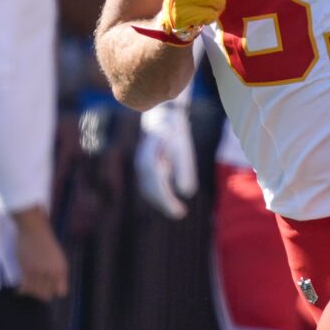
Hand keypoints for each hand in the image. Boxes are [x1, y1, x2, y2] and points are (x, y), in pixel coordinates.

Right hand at [13, 208, 67, 300]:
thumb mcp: (58, 257)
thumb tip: (56, 283)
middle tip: (39, 290)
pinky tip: (21, 289)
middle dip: (43, 293)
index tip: (52, 289)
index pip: (61, 291)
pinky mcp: (26, 270)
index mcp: (62, 269)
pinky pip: (25, 288)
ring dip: (33, 293)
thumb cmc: (47, 242)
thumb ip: (58, 270)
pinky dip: (23, 290)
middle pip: (47, 295)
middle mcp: (52, 273)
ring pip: (35, 293)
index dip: (56, 292)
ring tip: (31, 289)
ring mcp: (39, 272)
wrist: (35, 231)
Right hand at [135, 103, 197, 218]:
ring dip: (161, 201)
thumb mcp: (182, 147)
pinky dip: (160, 194)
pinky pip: (151, 184)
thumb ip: (183, 168)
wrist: (162, 115)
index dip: (166, 200)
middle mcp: (142, 165)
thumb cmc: (174, 130)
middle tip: (180, 214)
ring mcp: (142, 166)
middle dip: (164, 203)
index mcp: (149, 159)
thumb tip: (188, 192)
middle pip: (151, 190)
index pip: (156, 186)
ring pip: (149, 189)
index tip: (179, 211)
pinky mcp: (146, 167)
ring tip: (178, 210)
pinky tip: (170, 201)